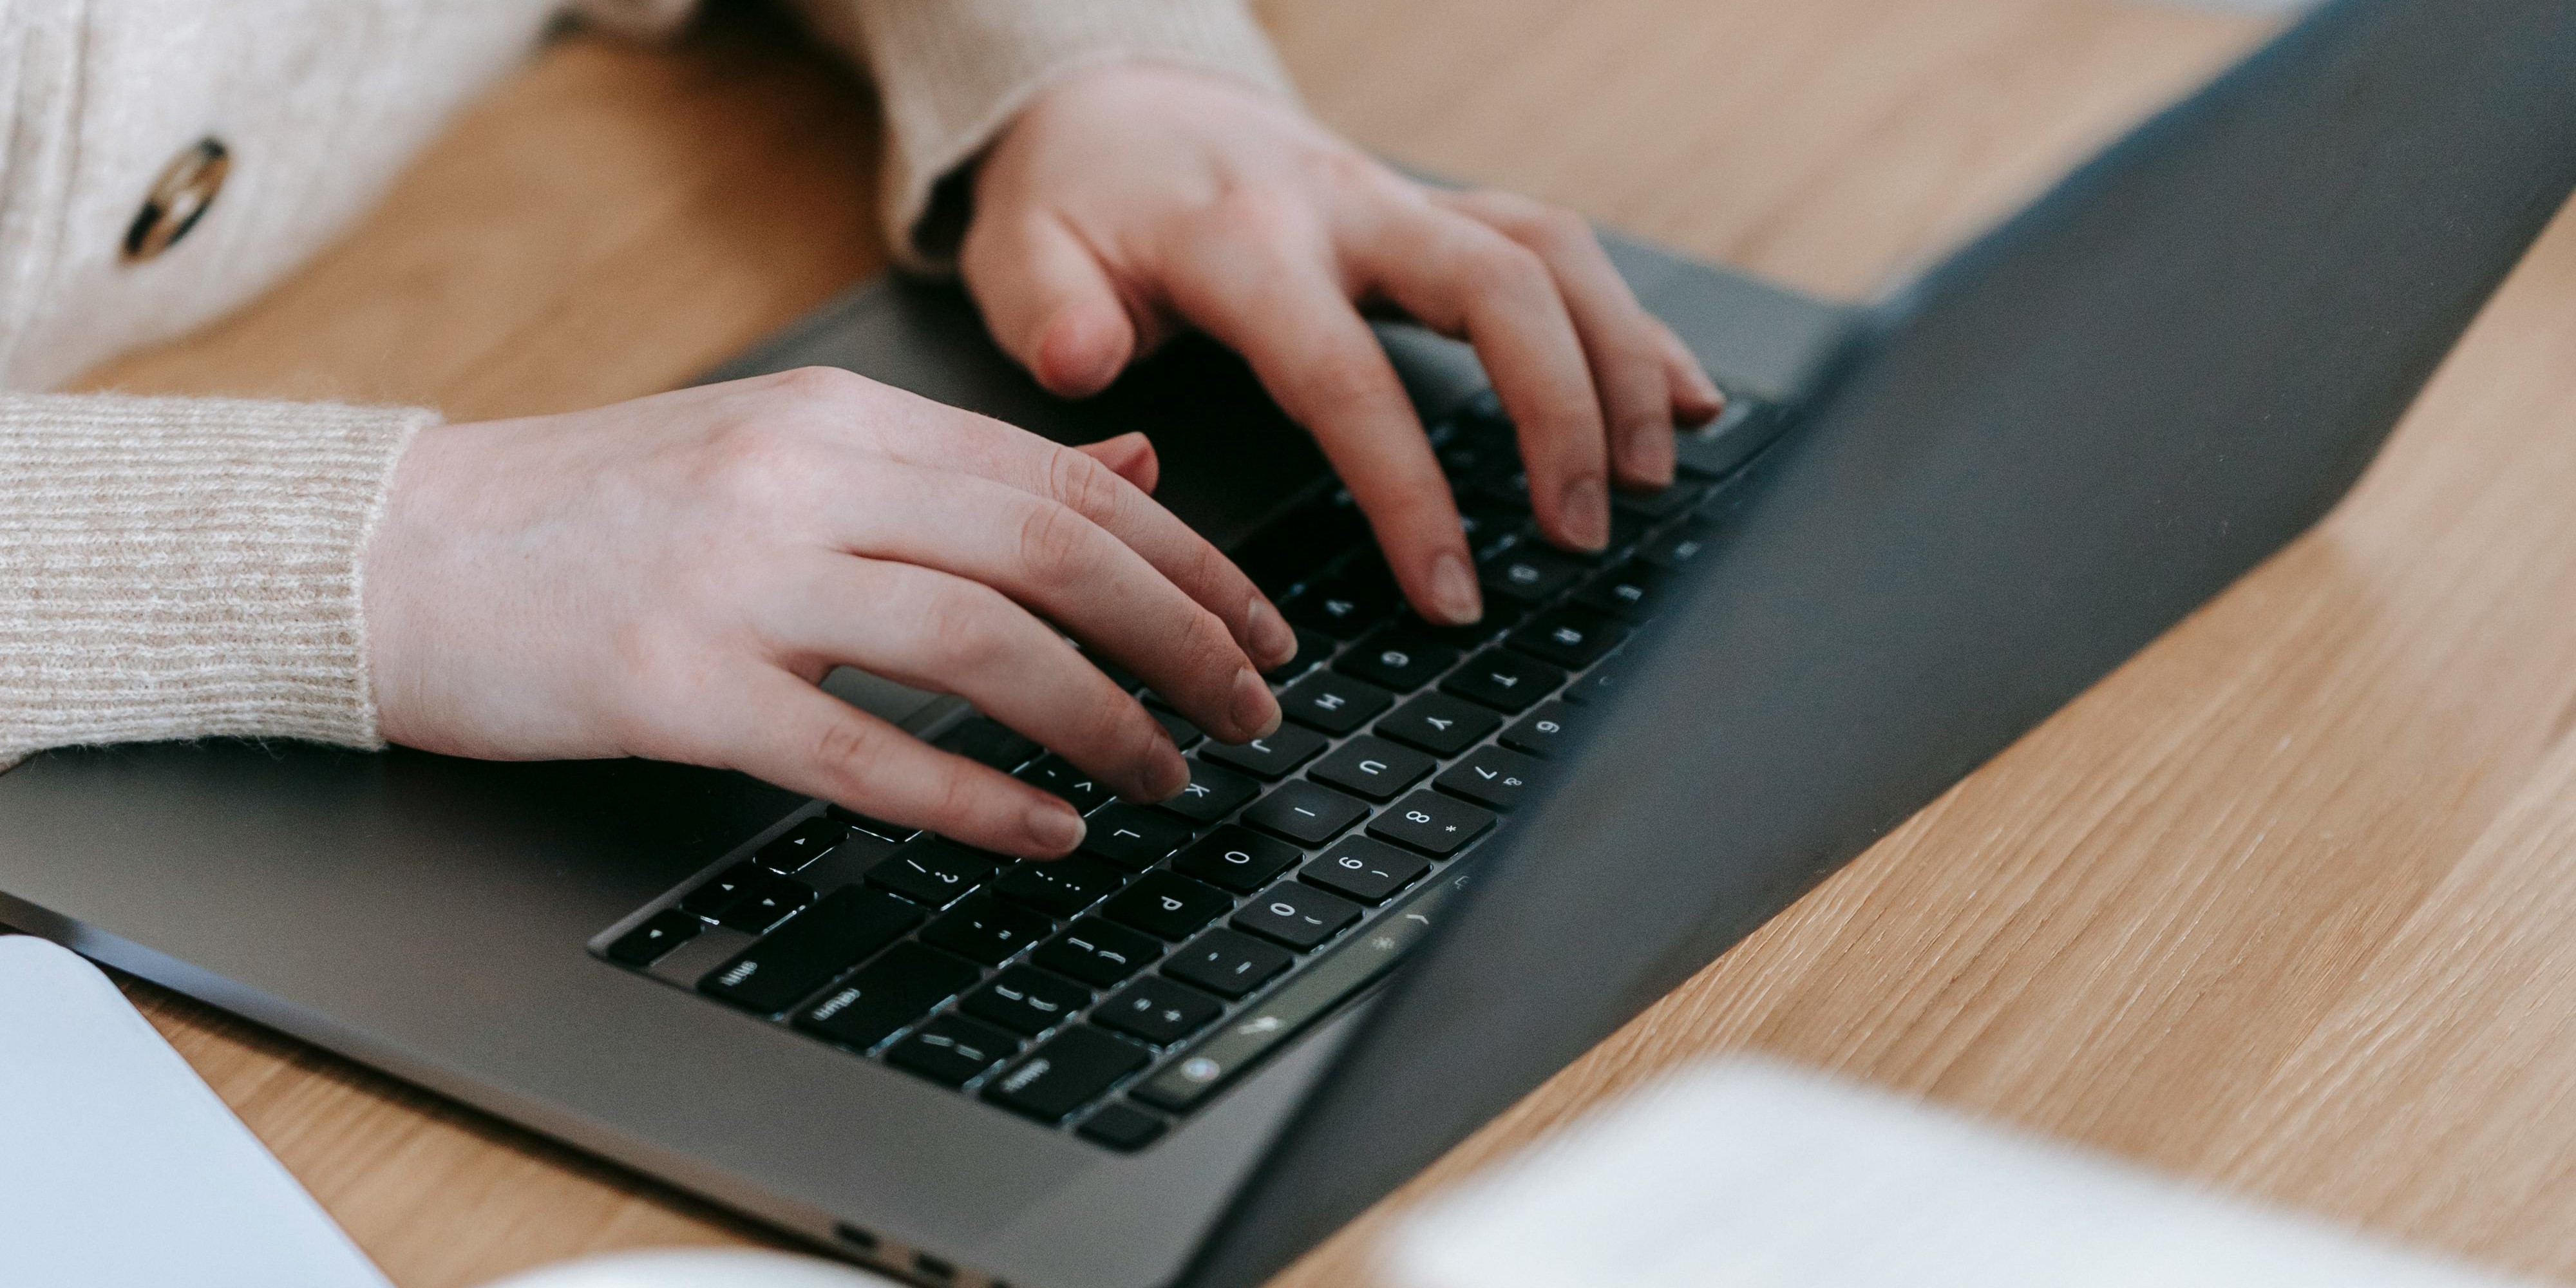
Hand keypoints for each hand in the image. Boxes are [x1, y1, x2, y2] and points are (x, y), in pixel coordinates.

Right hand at [363, 368, 1292, 858]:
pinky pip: (862, 749)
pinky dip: (974, 797)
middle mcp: (803, 481)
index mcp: (839, 418)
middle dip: (1182, 638)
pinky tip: (1046, 831)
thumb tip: (1133, 461)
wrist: (393, 552)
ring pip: (981, 644)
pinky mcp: (676, 686)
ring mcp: (738, 581)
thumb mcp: (788, 449)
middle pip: (1052, 551)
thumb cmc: (594, 512)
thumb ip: (960, 463)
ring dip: (1104, 719)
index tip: (1261, 628)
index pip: (1065, 478)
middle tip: (1255, 712)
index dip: (1188, 559)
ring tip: (1172, 776)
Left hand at [961, 65, 1724, 624]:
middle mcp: (1346, 208)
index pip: (1346, 374)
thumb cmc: (1076, 199)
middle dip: (1560, 412)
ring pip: (1551, 254)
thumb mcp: (1020, 251)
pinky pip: (1557, 251)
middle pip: (1497, 285)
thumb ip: (1048, 311)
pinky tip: (1687, 394)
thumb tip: (1090, 362)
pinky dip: (1630, 323)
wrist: (1114, 104)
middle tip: (1579, 532)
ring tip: (1652, 476)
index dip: (1409, 488)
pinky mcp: (1436, 216)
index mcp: (1245, 239)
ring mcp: (1402, 205)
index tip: (1452, 590)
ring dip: (1621, 360)